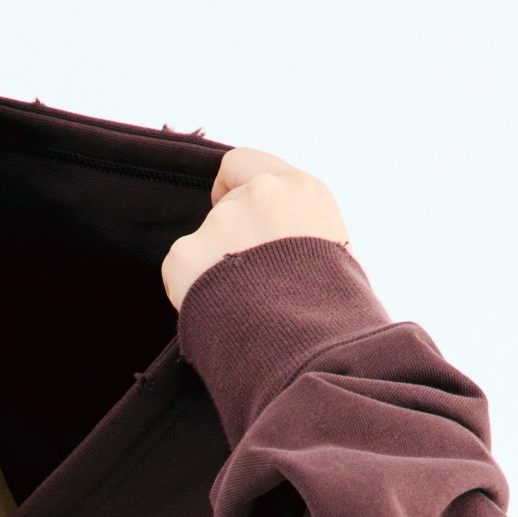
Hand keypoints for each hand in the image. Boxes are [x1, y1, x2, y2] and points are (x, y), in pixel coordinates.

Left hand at [161, 149, 351, 313]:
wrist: (316, 352)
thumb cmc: (337, 315)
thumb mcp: (336, 254)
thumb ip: (300, 233)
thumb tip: (278, 247)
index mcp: (302, 190)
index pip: (243, 164)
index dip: (233, 188)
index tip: (237, 213)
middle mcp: (260, 193)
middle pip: (225, 210)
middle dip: (231, 242)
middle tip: (253, 286)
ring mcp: (221, 222)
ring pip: (205, 245)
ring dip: (216, 272)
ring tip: (247, 311)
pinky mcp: (186, 255)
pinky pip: (181, 274)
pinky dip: (192, 295)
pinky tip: (222, 316)